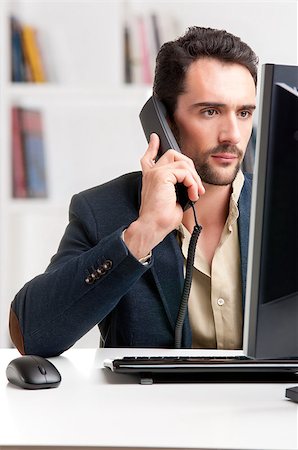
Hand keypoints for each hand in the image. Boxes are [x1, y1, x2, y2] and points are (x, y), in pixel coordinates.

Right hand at [124, 133, 204, 259]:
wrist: (153, 226)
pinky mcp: (161, 175)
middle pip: (173, 154)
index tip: (155, 138)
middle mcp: (151, 173)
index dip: (152, 146)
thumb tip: (192, 184)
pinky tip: (192, 194)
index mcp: (151, 178)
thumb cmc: (161, 218)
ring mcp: (155, 173)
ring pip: (183, 163)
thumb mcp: (174, 199)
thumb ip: (179, 186)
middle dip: (190, 166)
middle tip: (196, 186)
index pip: (149, 157)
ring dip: (194, 178)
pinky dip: (193, 183)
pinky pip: (184, 171)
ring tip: (195, 193)